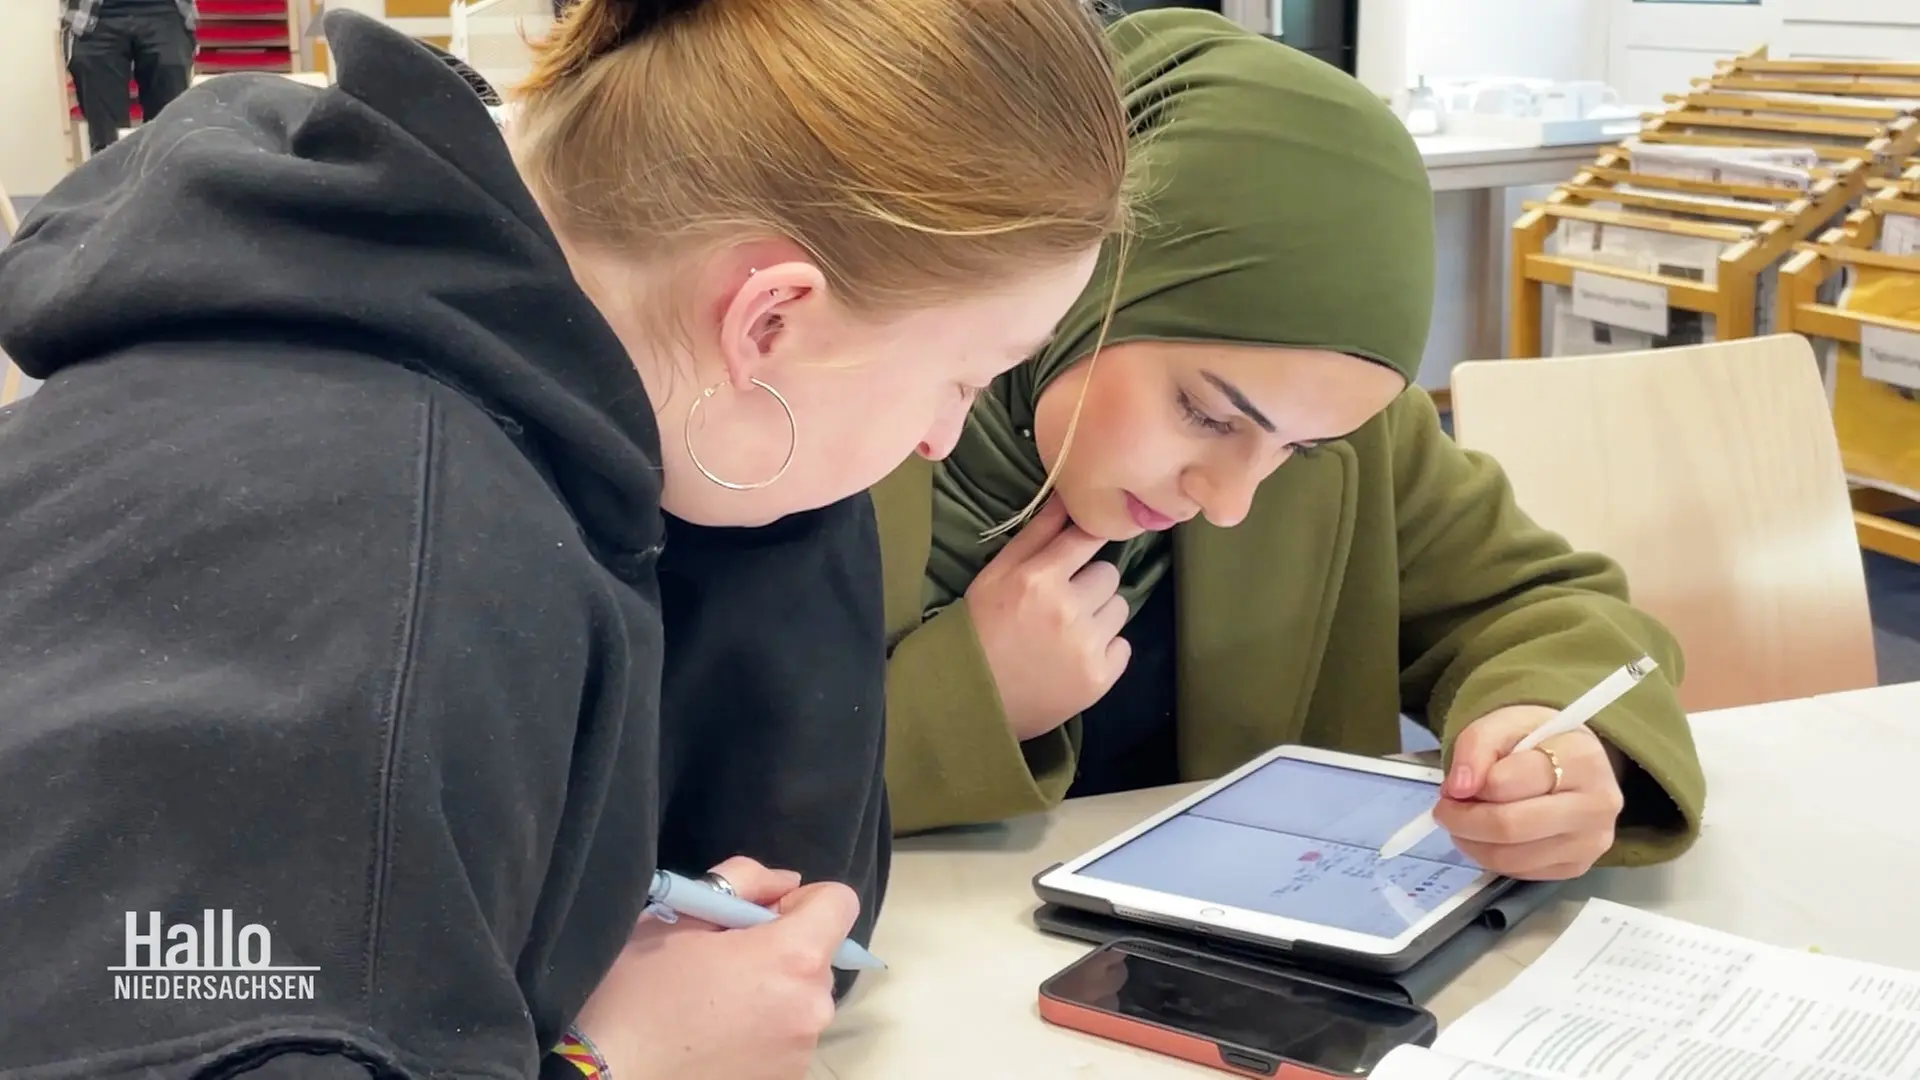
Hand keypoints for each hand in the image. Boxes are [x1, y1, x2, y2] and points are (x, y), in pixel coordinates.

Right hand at [573, 855, 858, 1079]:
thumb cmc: (634, 994)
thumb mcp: (676, 915)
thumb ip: (742, 881)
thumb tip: (785, 885)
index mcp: (793, 957)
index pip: (839, 902)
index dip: (800, 900)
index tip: (756, 917)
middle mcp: (813, 1008)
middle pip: (819, 956)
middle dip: (780, 950)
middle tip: (720, 962)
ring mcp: (802, 1054)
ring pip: (801, 1000)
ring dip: (771, 994)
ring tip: (711, 1006)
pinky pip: (786, 1039)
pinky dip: (762, 1032)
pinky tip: (712, 1038)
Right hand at [964, 497, 1129, 740]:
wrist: (969, 697)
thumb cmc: (979, 627)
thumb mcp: (995, 574)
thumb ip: (1035, 535)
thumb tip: (1068, 497)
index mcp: (1039, 578)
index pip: (1089, 538)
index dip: (1087, 544)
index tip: (1080, 555)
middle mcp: (1068, 609)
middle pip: (1109, 574)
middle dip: (1089, 585)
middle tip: (1061, 604)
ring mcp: (1087, 646)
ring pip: (1120, 608)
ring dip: (1100, 616)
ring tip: (1068, 632)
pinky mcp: (1100, 678)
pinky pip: (1123, 647)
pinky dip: (1104, 651)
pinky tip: (1074, 658)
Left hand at [1430, 706, 1626, 879]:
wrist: (1572, 760)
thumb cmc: (1538, 739)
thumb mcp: (1504, 723)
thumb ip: (1476, 746)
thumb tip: (1459, 788)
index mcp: (1582, 758)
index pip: (1509, 781)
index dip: (1472, 785)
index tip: (1454, 785)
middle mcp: (1596, 804)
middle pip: (1511, 827)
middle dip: (1464, 820)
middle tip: (1445, 810)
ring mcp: (1591, 841)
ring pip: (1512, 857)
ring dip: (1471, 843)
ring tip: (1462, 822)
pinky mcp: (1579, 866)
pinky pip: (1521, 873)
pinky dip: (1491, 858)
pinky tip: (1486, 837)